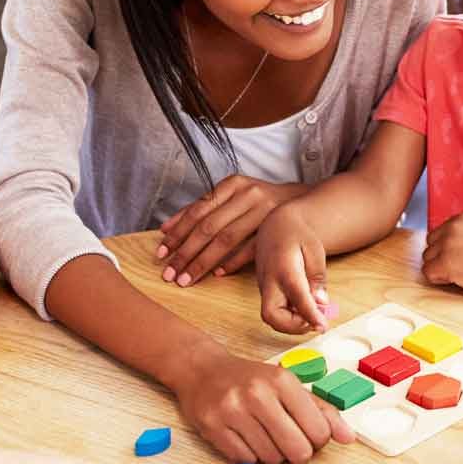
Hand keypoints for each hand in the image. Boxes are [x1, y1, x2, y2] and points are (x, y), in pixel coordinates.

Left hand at [158, 176, 307, 285]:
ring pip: (226, 239)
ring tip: (186, 278)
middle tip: (170, 273)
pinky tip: (218, 274)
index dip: (178, 233)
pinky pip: (251, 249)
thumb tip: (166, 229)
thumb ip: (200, 209)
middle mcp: (248, 195)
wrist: (300, 202)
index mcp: (233, 185)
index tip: (162, 252)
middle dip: (186, 252)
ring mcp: (264, 212)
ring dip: (203, 262)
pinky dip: (233, 262)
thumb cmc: (259, 202)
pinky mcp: (276, 230)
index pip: (198, 211)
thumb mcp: (231, 196)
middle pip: (209, 227)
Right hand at [173, 343, 353, 463]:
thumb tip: (349, 438)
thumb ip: (322, 410)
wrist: (204, 372)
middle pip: (297, 450)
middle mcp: (257, 394)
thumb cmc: (252, 380)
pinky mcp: (212, 428)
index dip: (318, 440)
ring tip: (264, 435)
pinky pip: (245, 461)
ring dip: (273, 454)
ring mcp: (232, 411)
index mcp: (282, 381)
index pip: (319, 431)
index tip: (309, 434)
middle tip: (290, 442)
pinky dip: (250, 456)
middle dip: (298, 453)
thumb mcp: (289, 386)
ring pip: (271, 459)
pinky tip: (246, 438)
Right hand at [255, 208, 331, 333]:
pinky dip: (290, 317)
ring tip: (314, 313)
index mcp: (284, 267)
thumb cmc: (297, 235)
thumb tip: (321, 302)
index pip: (297, 297)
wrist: (276, 225)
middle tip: (316, 321)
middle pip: (271, 315)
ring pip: (271, 317)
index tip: (323, 326)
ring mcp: (265, 288)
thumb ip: (317, 277)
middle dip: (293, 327)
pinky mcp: (266, 292)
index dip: (310, 315)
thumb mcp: (315, 250)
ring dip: (293, 323)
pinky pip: (275, 311)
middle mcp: (269, 280)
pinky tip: (305, 307)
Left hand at [421, 213, 462, 297]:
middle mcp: (452, 227)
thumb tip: (438, 241)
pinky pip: (427, 272)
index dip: (447, 248)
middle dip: (440, 256)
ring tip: (460, 271)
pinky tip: (454, 279)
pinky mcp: (445, 263)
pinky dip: (438, 278)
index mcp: (461, 218)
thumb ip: (461, 232)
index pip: (438, 233)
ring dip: (439, 267)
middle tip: (460, 265)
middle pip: (430, 243)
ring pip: (427, 258)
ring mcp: (448, 245)